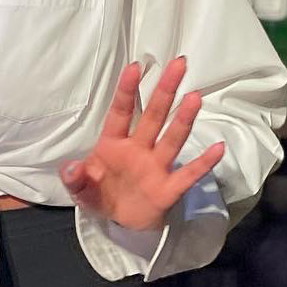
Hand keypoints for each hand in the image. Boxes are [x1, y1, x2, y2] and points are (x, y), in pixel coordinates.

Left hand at [60, 57, 224, 233]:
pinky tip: (217, 149)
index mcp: (113, 144)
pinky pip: (188, 174)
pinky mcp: (168, 189)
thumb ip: (74, 179)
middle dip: (164, 91)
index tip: (135, 67)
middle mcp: (138, 149)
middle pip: (153, 116)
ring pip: (171, 139)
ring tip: (194, 97)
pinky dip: (203, 163)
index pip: (120, 112)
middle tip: (178, 64)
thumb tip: (70, 167)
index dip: (127, 90)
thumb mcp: (80, 190)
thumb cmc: (100, 195)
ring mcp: (155, 167)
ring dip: (182, 119)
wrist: (119, 223)